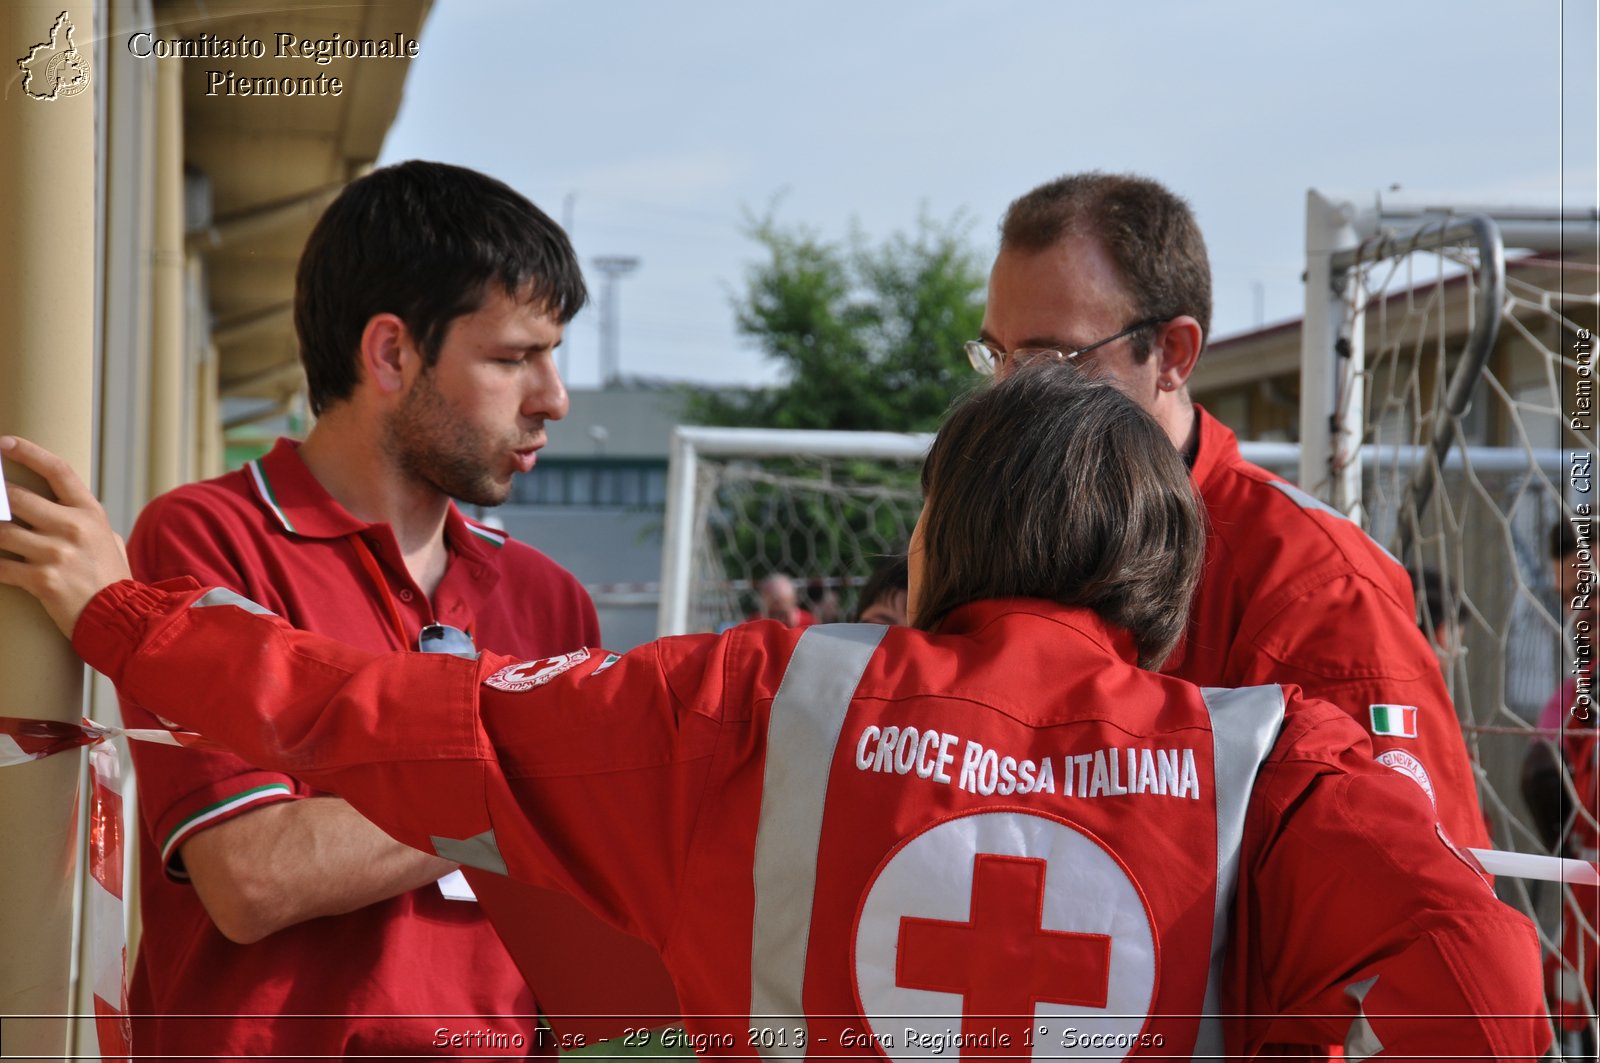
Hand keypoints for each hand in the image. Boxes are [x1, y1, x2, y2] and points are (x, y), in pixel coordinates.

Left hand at [0, 436, 130, 636]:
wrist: (123, 619)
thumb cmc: (113, 579)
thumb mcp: (110, 541)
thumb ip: (87, 523)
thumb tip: (65, 508)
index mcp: (90, 513)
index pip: (58, 470)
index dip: (28, 452)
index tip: (4, 443)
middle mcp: (73, 528)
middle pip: (16, 498)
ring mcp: (57, 554)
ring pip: (1, 533)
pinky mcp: (42, 581)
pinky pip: (0, 567)